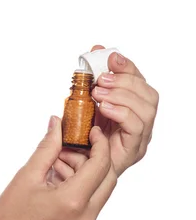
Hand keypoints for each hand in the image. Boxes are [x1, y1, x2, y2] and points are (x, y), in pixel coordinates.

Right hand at [0, 117, 116, 219]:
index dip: (98, 143)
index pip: (101, 164)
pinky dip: (79, 186)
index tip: (89, 130)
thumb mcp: (25, 178)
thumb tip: (56, 125)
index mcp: (73, 202)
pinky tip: (55, 178)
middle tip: (72, 144)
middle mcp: (86, 217)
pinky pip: (89, 203)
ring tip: (56, 162)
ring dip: (85, 172)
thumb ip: (46, 149)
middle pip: (107, 178)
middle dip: (94, 156)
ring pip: (99, 191)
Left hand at [89, 45, 158, 176]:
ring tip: (98, 94)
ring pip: (147, 109)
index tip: (108, 56)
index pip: (139, 81)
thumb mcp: (83, 103)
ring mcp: (140, 137)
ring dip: (122, 95)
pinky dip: (121, 113)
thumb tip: (94, 51)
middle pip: (148, 93)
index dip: (127, 66)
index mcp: (132, 108)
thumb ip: (91, 79)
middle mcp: (141, 122)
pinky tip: (104, 109)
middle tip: (100, 79)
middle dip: (125, 80)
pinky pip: (136, 127)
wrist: (72, 169)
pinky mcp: (133, 150)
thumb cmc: (79, 137)